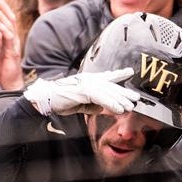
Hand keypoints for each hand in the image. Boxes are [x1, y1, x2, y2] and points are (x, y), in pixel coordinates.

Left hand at [0, 0, 23, 89]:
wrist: (10, 84)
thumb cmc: (5, 69)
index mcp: (10, 38)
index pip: (8, 20)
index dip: (2, 9)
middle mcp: (14, 39)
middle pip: (11, 18)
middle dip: (3, 7)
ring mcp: (14, 45)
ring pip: (10, 26)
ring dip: (1, 15)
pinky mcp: (12, 52)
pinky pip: (8, 37)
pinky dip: (3, 29)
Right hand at [23, 68, 138, 116]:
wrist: (45, 99)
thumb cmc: (60, 101)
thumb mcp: (80, 105)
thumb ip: (91, 106)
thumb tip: (101, 109)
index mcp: (88, 81)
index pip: (106, 77)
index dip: (118, 74)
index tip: (129, 71)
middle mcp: (89, 79)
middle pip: (111, 85)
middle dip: (124, 92)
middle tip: (136, 98)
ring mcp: (86, 83)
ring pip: (108, 91)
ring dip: (120, 100)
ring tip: (130, 107)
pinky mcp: (83, 90)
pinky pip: (101, 97)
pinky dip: (111, 103)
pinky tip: (119, 110)